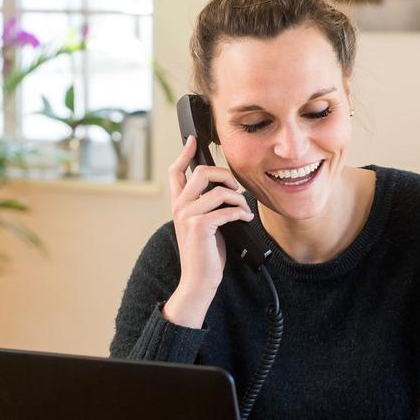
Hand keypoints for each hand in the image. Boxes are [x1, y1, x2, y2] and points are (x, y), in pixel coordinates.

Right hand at [161, 135, 253, 327]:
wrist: (199, 279)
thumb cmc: (205, 253)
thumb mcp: (204, 224)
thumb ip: (207, 205)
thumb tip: (226, 187)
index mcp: (179, 204)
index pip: (175, 172)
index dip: (184, 153)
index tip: (192, 140)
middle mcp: (180, 207)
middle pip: (202, 172)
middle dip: (226, 176)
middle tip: (236, 189)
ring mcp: (188, 216)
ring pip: (219, 191)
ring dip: (239, 199)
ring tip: (244, 210)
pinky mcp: (200, 227)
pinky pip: (226, 209)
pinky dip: (240, 212)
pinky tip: (244, 219)